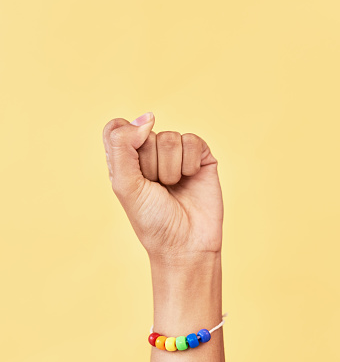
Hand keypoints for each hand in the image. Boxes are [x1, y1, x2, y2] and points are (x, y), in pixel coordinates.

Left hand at [102, 112, 223, 261]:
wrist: (186, 244)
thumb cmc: (152, 220)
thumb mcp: (125, 185)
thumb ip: (122, 146)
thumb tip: (147, 118)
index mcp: (126, 161)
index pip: (116, 128)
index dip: (125, 139)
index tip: (133, 166)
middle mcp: (150, 155)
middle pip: (145, 133)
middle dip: (150, 165)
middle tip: (157, 189)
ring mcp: (176, 155)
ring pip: (169, 138)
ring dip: (170, 169)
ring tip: (174, 188)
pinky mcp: (200, 157)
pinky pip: (192, 141)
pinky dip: (190, 164)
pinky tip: (190, 180)